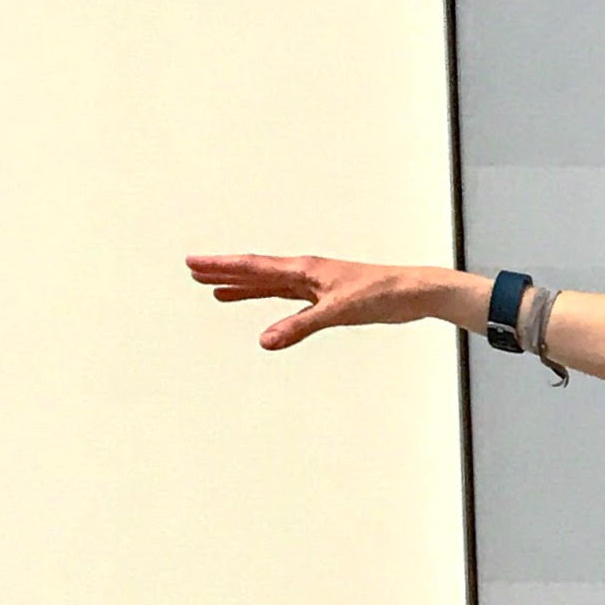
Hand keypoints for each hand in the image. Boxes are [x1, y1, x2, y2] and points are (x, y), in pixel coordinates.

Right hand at [184, 251, 478, 350]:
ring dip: (242, 287)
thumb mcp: (337, 312)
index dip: (221, 266)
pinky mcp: (326, 297)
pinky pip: (287, 298)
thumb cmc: (379, 294)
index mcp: (303, 269)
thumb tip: (265, 342)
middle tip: (192, 270)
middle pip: (255, 271)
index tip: (193, 262)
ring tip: (215, 290)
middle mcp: (305, 273)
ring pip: (268, 285)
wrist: (411, 292)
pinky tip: (257, 303)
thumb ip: (300, 327)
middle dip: (223, 272)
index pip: (253, 267)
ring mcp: (314, 284)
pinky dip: (268, 300)